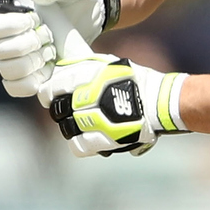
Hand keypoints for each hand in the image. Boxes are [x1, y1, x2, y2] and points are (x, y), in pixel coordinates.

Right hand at [0, 0, 119, 98]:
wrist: (94, 16)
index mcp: (7, 13)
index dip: (8, 26)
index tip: (34, 19)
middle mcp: (5, 37)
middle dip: (26, 44)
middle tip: (48, 35)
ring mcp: (16, 59)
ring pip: (6, 70)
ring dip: (31, 63)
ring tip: (51, 52)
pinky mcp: (29, 77)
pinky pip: (15, 87)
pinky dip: (31, 81)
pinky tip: (48, 70)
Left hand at [39, 54, 186, 156]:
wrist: (161, 102)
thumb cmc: (136, 80)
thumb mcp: (110, 64)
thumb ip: (86, 66)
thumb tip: (62, 70)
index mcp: (93, 74)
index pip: (57, 84)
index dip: (48, 92)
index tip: (48, 96)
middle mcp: (93, 95)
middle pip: (59, 108)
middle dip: (59, 110)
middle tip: (64, 111)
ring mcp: (99, 118)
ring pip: (66, 127)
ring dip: (69, 126)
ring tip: (78, 124)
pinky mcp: (107, 139)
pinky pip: (79, 145)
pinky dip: (79, 143)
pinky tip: (86, 138)